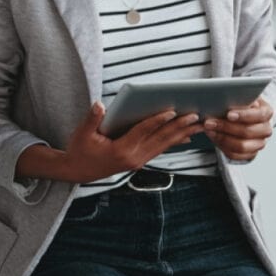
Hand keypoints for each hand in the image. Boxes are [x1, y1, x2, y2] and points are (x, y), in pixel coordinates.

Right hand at [63, 102, 203, 182]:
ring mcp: (138, 161)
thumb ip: (92, 119)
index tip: (172, 111)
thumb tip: (99, 104)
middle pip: (160, 139)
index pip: (143, 131)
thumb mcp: (82, 134)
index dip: (157, 120)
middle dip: (179, 127)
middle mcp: (133, 158)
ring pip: (164, 145)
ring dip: (182, 135)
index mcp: (121, 150)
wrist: (77, 171)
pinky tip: (186, 137)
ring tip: (198, 125)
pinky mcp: (139, 161)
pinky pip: (160, 150)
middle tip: (195, 116)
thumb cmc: (79, 149)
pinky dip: (173, 142)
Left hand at [203, 98, 273, 161]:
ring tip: (209, 129)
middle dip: (226, 127)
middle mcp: (266, 129)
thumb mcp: (241, 97)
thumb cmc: (241, 105)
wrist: (243, 117)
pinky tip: (214, 136)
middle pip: (248, 132)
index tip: (229, 114)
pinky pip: (235, 154)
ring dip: (222, 138)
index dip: (243, 115)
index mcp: (267, 113)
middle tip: (210, 122)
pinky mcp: (250, 154)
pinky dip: (222, 146)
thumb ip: (236, 98)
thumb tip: (224, 99)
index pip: (259, 115)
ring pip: (241, 146)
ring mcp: (259, 143)